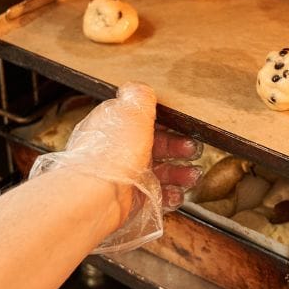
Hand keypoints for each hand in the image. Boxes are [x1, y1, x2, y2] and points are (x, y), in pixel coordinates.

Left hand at [30, 83, 201, 252]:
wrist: (96, 197)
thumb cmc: (111, 153)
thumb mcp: (129, 112)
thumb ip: (140, 97)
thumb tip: (141, 88)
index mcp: (115, 127)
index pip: (144, 121)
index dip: (168, 123)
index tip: (184, 127)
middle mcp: (118, 151)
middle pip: (156, 147)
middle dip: (179, 148)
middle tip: (192, 151)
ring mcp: (125, 177)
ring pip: (159, 173)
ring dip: (179, 173)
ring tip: (191, 177)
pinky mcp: (131, 200)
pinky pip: (156, 196)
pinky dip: (170, 196)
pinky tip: (177, 194)